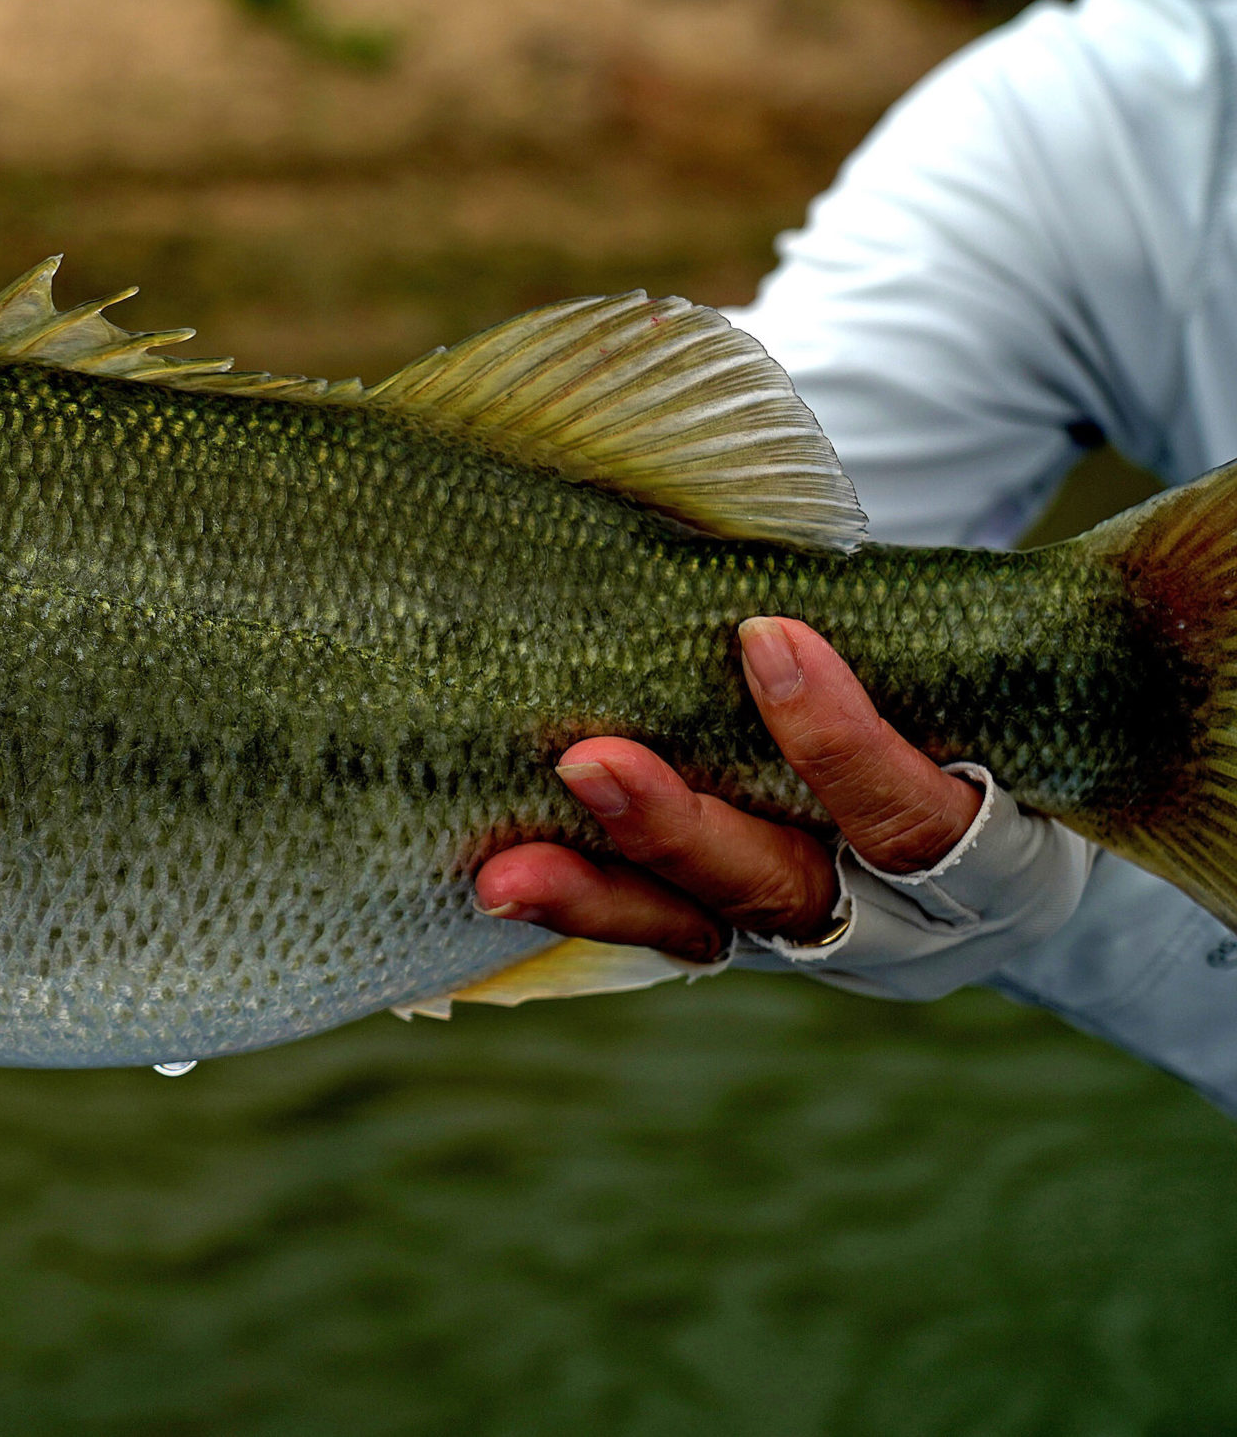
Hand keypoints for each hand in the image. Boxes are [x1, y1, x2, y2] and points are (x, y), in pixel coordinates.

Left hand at [474, 617, 984, 960]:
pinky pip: (656, 933)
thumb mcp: (978, 682)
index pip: (918, 817)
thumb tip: (785, 551)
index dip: (843, 740)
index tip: (767, 636)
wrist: (989, 818)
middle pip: (788, 887)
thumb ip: (907, 639)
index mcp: (993, 862)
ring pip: (704, 925)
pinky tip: (500, 882)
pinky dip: (585, 905)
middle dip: (682, 827)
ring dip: (599, 892)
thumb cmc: (972, 709)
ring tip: (506, 872)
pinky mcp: (739, 941)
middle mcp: (902, 924)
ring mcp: (811, 941)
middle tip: (589, 763)